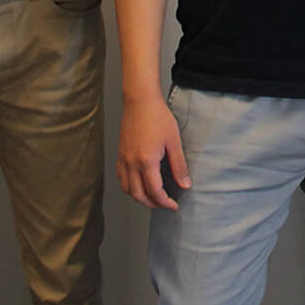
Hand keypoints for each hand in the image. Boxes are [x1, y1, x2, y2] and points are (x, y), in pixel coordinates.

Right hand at [118, 93, 190, 209]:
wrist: (140, 100)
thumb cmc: (158, 117)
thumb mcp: (174, 141)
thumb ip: (179, 165)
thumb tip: (185, 185)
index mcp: (146, 161)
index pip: (155, 192)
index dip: (165, 202)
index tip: (174, 205)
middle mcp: (132, 163)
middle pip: (138, 195)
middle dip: (152, 204)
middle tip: (165, 204)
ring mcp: (123, 159)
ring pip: (127, 189)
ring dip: (139, 197)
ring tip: (152, 197)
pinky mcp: (120, 153)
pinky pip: (121, 177)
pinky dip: (129, 186)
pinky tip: (138, 183)